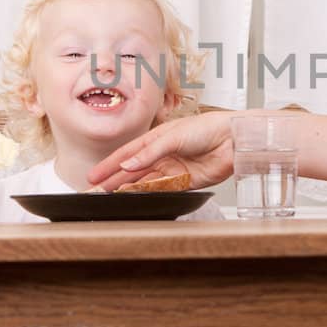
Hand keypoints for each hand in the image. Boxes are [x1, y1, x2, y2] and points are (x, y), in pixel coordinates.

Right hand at [88, 111, 236, 191]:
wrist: (233, 139)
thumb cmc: (207, 128)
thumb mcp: (173, 136)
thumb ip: (150, 152)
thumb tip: (128, 165)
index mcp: (156, 139)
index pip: (127, 154)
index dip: (109, 165)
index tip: (94, 176)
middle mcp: (162, 156)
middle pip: (132, 172)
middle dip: (113, 181)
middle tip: (95, 192)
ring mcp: (172, 170)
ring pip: (143, 183)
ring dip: (126, 190)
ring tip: (109, 198)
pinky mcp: (184, 183)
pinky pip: (162, 191)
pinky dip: (147, 195)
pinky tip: (134, 199)